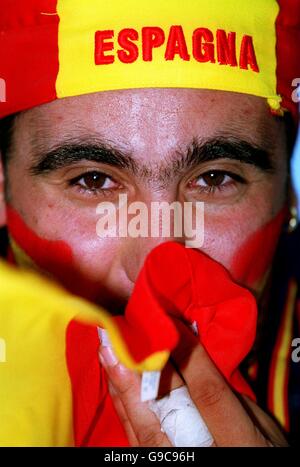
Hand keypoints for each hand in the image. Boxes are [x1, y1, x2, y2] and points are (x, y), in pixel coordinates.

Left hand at [99, 320, 287, 446]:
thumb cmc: (262, 453)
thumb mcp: (263, 428)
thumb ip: (231, 398)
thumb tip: (196, 361)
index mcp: (238, 443)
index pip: (207, 392)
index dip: (188, 355)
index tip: (171, 324)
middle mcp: (200, 457)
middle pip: (161, 414)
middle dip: (135, 374)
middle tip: (116, 339)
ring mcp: (175, 465)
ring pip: (142, 429)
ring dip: (122, 388)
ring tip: (107, 355)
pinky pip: (138, 440)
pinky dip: (126, 410)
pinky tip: (116, 386)